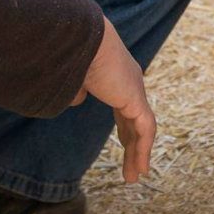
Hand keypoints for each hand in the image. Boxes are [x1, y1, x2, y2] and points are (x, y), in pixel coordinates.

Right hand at [72, 19, 155, 182]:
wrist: (79, 37)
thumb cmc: (68, 51)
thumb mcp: (68, 75)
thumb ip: (74, 89)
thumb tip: (77, 101)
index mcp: (114, 74)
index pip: (124, 106)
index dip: (124, 127)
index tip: (123, 143)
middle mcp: (129, 80)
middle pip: (134, 120)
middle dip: (132, 144)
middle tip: (132, 166)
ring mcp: (134, 88)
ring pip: (141, 128)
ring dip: (138, 153)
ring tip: (134, 176)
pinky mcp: (136, 98)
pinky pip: (145, 129)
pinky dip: (143, 149)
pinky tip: (140, 168)